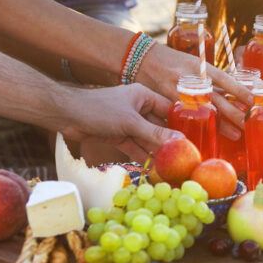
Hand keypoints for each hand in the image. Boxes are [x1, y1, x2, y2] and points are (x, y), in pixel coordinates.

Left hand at [55, 84, 183, 163]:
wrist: (66, 115)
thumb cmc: (99, 110)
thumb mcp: (131, 123)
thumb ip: (155, 134)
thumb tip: (180, 141)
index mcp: (144, 96)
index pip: (169, 109)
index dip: (181, 122)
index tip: (196, 136)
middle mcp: (138, 108)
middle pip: (159, 126)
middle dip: (169, 141)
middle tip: (185, 155)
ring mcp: (128, 122)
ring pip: (147, 138)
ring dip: (156, 151)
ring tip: (171, 165)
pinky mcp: (118, 134)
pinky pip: (135, 146)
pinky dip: (142, 155)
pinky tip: (153, 167)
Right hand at [136, 44, 252, 139]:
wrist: (141, 58)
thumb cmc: (172, 62)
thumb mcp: (193, 64)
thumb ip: (210, 78)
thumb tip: (233, 93)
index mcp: (200, 67)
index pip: (224, 79)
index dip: (239, 90)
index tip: (253, 100)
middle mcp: (191, 79)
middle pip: (217, 99)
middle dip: (235, 113)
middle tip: (250, 124)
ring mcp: (178, 92)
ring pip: (204, 111)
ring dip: (222, 124)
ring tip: (237, 134)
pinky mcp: (167, 102)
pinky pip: (186, 117)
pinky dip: (199, 127)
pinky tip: (209, 136)